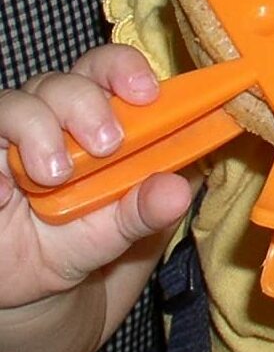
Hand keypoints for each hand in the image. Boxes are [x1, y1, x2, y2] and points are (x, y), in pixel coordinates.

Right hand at [0, 45, 192, 310]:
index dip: (126, 69)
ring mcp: (10, 135)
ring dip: (41, 132)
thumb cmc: (76, 237)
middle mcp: (51, 115)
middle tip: (108, 144)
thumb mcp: (117, 230)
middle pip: (65, 81)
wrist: (24, 282)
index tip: (147, 93)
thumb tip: (178, 192)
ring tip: (56, 175)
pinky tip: (6, 191)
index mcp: (96, 116)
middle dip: (87, 104)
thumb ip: (146, 209)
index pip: (108, 68)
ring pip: (18, 103)